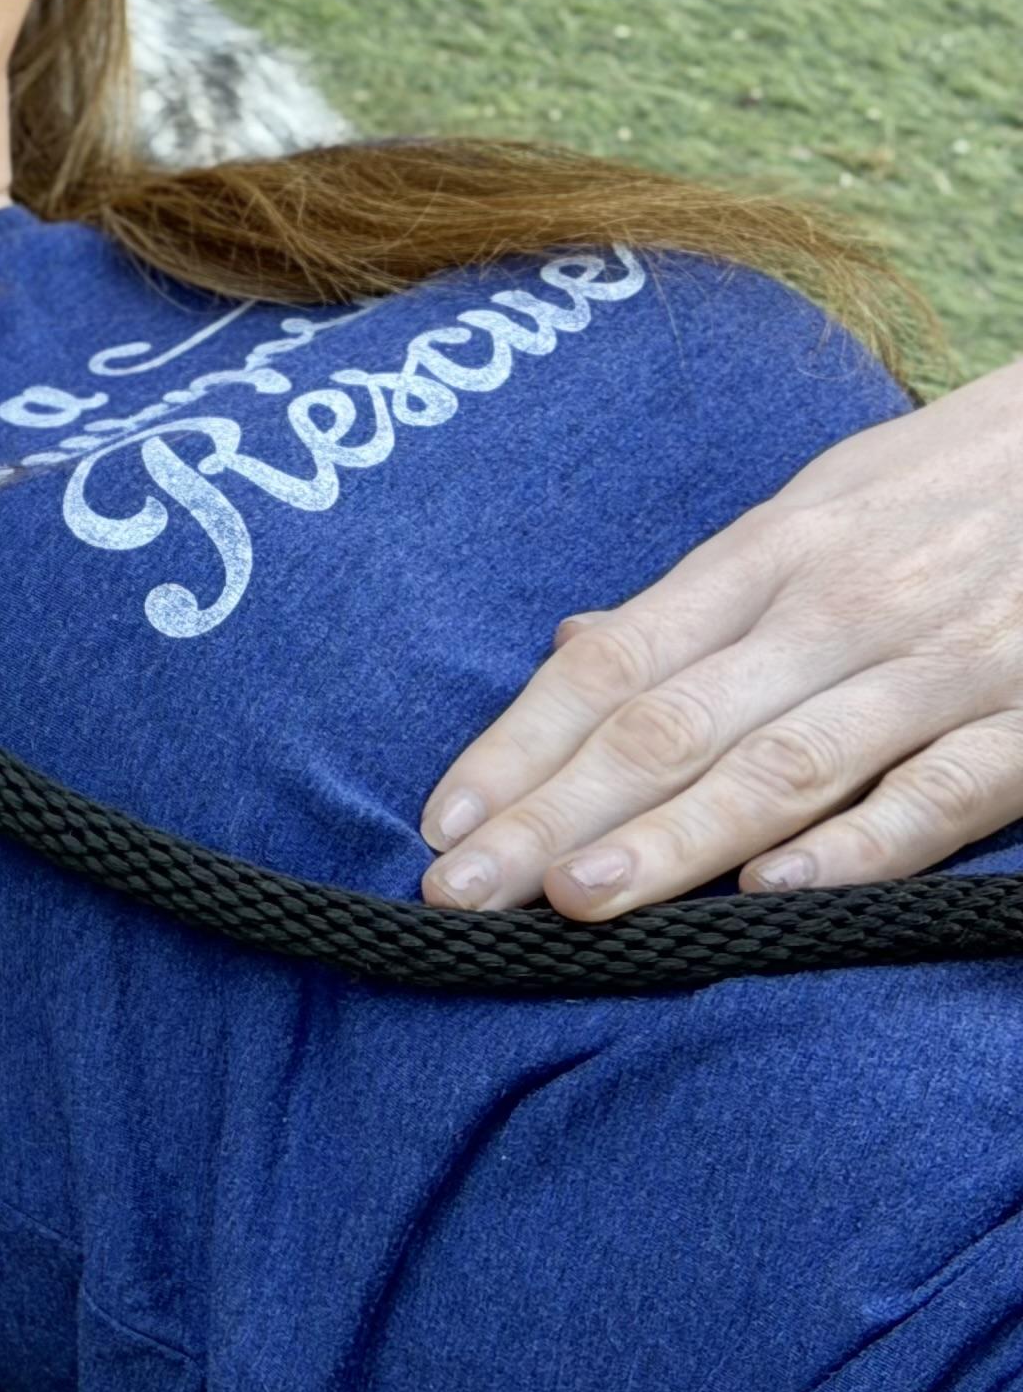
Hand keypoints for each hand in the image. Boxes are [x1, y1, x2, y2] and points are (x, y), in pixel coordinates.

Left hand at [421, 356, 1022, 916]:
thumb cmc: (950, 490)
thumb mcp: (816, 508)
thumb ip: (702, 597)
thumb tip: (572, 649)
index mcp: (768, 556)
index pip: (614, 664)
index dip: (521, 746)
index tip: (441, 822)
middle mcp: (837, 610)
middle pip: (669, 725)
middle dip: (555, 814)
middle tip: (462, 891)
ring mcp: (940, 666)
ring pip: (782, 764)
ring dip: (672, 839)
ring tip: (576, 902)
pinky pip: (940, 792)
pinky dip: (857, 847)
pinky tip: (773, 896)